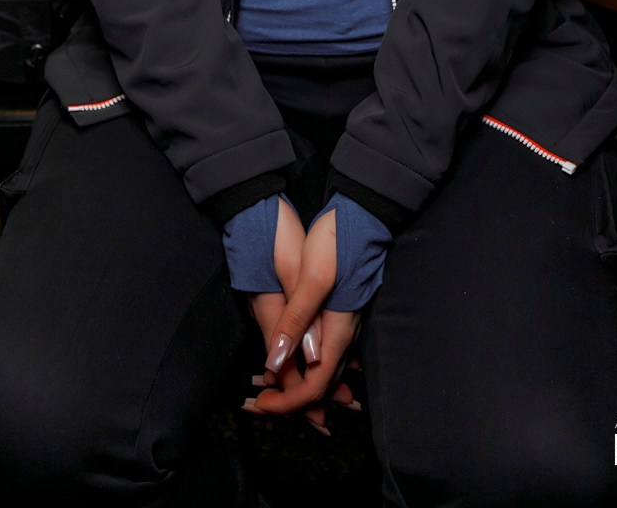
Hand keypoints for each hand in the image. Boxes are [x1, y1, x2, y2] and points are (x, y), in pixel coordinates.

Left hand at [246, 209, 360, 432]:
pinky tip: (286, 359)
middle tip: (256, 402)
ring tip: (265, 386)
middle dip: (288, 400)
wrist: (360, 212)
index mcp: (337, 329)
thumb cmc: (337, 240)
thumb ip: (296, 321)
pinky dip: (302, 366)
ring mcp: (343, 323)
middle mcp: (343, 333)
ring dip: (294, 384)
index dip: (288, 401)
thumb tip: (277, 362)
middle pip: (319, 385)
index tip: (261, 405)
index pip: (315, 386)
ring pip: (321, 370)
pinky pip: (322, 353)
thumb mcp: (312, 277)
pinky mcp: (338, 311)